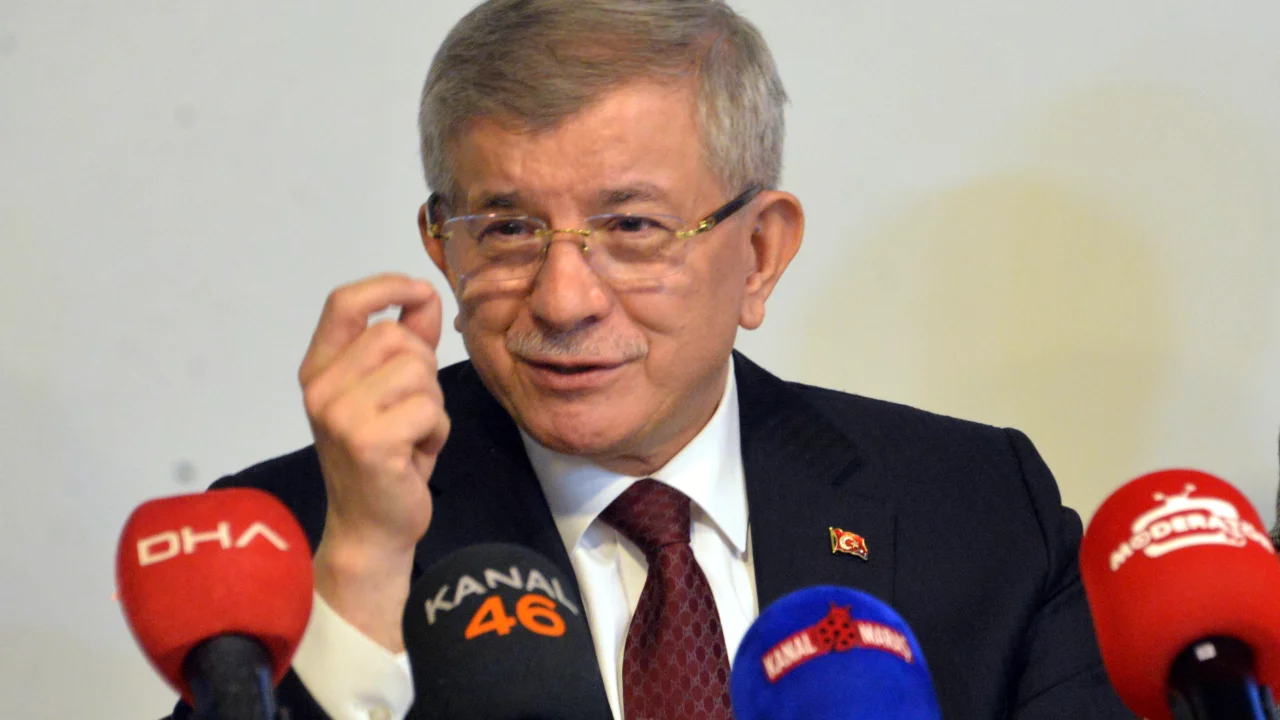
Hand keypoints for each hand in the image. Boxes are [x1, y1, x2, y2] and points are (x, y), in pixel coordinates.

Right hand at [298, 273, 449, 650]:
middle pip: (396, 336)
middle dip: (424, 370)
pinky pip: (429, 408)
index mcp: (319, 369)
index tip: (419, 291)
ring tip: (412, 435)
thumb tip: (425, 295)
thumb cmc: (386, 457)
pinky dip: (436, 431)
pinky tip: (415, 456)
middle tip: (412, 412)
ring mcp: (340, 414)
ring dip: (432, 405)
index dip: (387, 285)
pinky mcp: (368, 441)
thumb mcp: (391, 392)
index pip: (344, 302)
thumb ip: (407, 343)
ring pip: (418, 371)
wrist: (372, 528)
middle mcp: (320, 388)